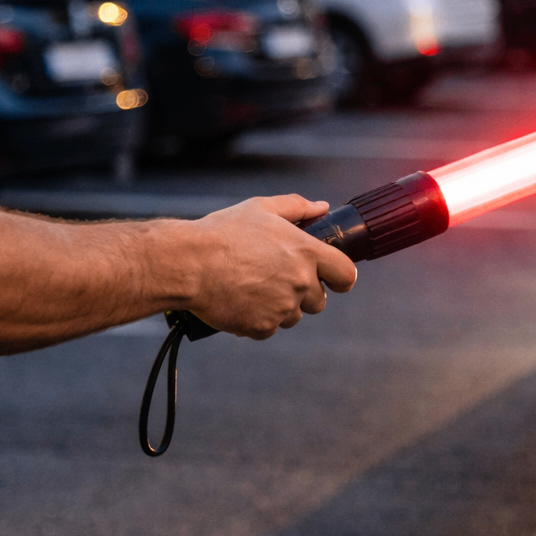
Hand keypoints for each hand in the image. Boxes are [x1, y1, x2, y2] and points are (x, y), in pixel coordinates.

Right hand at [182, 196, 357, 338]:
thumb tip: (322, 208)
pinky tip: (240, 301)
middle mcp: (300, 282)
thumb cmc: (223, 233)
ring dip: (279, 307)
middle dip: (303, 293)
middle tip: (276, 279)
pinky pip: (269, 328)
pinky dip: (257, 319)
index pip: (346, 275)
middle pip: (319, 301)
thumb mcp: (261, 208)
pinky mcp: (262, 327)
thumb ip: (297, 207)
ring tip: (252, 287)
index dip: (339, 278)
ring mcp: (282, 308)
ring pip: (293, 316)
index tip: (330, 278)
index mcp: (306, 252)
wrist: (189, 264)